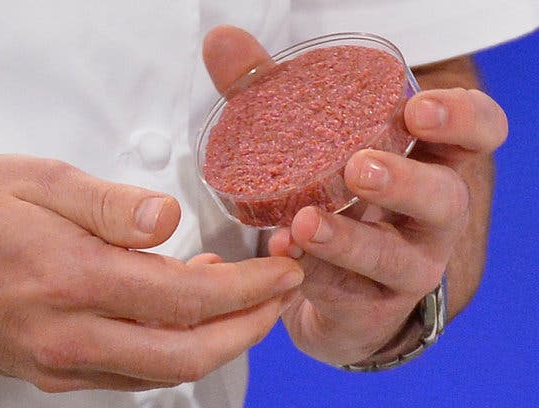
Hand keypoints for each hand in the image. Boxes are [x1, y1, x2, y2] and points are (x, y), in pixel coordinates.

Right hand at [0, 155, 301, 391]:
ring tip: (247, 302)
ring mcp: (61, 361)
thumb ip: (110, 204)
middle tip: (282, 295)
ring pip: (164, 371)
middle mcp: (70, 333)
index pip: (188, 297)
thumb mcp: (40, 180)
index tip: (283, 271)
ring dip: (218, 341)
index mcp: (73, 277)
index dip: (249, 288)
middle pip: (188, 352)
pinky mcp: (54, 370)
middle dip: (250, 327)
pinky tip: (187, 314)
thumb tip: (169, 220)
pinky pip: (132, 373)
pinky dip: (175, 348)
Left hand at [267, 88, 507, 364]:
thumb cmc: (331, 196)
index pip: (475, 135)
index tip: (416, 109)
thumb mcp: (308, 141)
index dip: (461, 120)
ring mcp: (404, 267)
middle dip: (405, 183)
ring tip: (306, 223)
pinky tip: (281, 254)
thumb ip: (269, 92)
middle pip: (445, 198)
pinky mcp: (370, 305)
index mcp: (425, 164)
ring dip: (350, 240)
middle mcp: (427, 218)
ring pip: (396, 258)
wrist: (334, 285)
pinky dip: (313, 272)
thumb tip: (222, 42)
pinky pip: (347, 293)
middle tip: (358, 169)